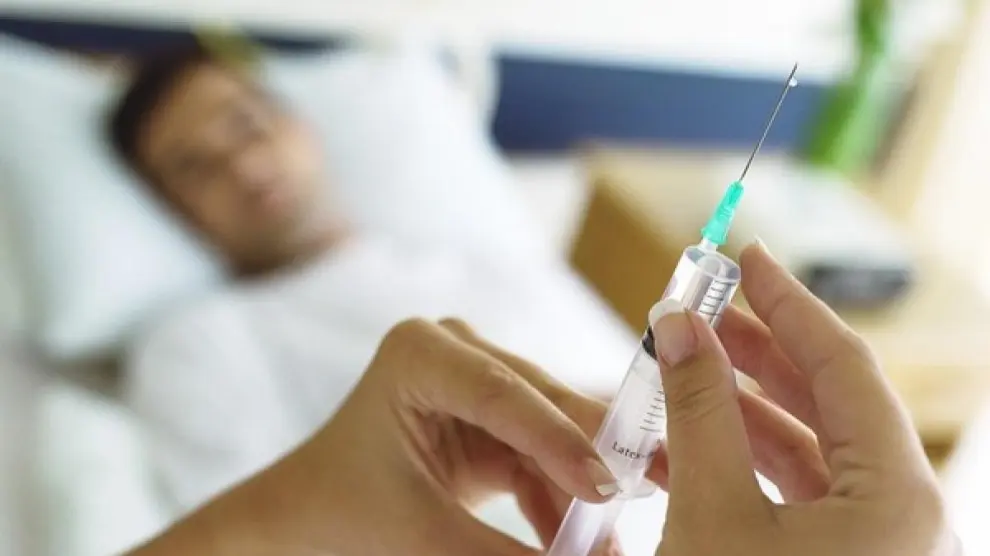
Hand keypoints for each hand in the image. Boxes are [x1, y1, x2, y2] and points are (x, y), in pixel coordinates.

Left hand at [307, 318, 629, 554]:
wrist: (313, 512)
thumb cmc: (345, 511)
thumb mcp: (421, 536)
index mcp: (418, 353)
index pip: (501, 393)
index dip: (559, 440)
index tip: (607, 488)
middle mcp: (455, 349)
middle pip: (541, 401)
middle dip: (595, 454)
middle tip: (656, 489)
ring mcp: (477, 376)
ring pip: (553, 430)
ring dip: (582, 487)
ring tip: (612, 541)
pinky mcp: (494, 412)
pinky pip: (542, 454)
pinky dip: (561, 498)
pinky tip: (586, 540)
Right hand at [652, 242, 960, 555]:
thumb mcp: (712, 512)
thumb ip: (699, 412)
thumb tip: (679, 327)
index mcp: (900, 500)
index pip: (845, 366)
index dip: (789, 303)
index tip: (748, 258)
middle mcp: (907, 518)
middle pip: (833, 402)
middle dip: (760, 351)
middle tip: (708, 310)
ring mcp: (881, 545)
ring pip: (816, 448)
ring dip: (745, 407)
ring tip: (689, 368)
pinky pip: (805, 492)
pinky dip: (750, 460)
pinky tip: (693, 438)